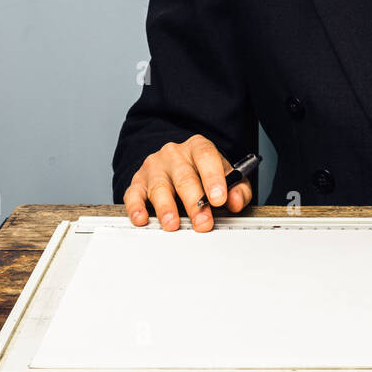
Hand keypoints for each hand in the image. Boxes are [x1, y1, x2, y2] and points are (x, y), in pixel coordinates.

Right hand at [122, 134, 251, 231]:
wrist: (177, 165)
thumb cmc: (204, 173)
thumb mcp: (228, 177)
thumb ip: (238, 189)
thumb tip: (235, 202)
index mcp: (198, 147)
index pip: (206, 156)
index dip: (213, 178)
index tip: (219, 199)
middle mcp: (174, 154)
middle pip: (184, 177)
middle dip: (194, 202)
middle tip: (203, 223)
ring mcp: (154, 167)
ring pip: (159, 187)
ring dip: (166, 208)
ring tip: (173, 224)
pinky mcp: (138, 182)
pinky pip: (133, 194)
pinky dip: (136, 207)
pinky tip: (142, 218)